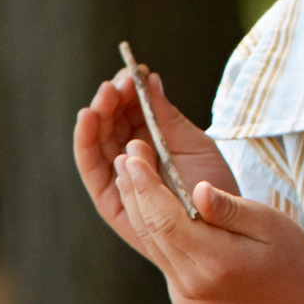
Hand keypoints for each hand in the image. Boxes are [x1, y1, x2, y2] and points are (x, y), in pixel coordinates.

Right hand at [73, 67, 239, 259]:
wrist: (217, 232)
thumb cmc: (211, 188)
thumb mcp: (195, 145)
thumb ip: (169, 117)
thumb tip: (150, 79)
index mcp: (153, 141)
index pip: (133, 110)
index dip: (130, 91)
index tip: (137, 71)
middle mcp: (131, 157)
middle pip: (112, 121)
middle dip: (113, 98)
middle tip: (120, 81)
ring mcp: (118, 176)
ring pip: (98, 138)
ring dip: (98, 112)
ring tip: (106, 93)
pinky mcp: (108, 197)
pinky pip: (91, 166)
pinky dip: (85, 140)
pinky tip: (89, 117)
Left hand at [111, 146, 303, 303]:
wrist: (294, 295)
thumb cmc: (289, 252)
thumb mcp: (268, 222)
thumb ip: (230, 208)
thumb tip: (198, 189)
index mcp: (216, 260)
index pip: (169, 221)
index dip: (149, 187)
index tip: (136, 156)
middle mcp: (193, 277)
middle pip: (153, 228)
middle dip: (136, 189)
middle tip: (127, 152)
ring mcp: (185, 282)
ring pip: (149, 237)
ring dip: (135, 201)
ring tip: (126, 166)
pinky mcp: (183, 281)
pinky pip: (157, 245)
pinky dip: (146, 216)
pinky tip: (141, 194)